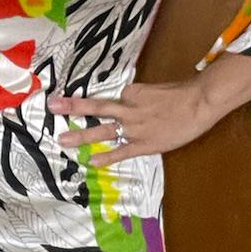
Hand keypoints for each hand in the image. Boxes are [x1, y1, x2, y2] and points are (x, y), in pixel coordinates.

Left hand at [46, 78, 218, 165]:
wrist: (198, 103)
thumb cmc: (182, 94)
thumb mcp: (158, 89)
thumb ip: (144, 97)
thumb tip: (132, 101)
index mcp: (132, 93)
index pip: (116, 98)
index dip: (113, 102)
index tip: (106, 103)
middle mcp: (128, 109)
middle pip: (97, 108)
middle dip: (72, 107)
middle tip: (52, 106)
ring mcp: (134, 127)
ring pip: (103, 130)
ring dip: (81, 135)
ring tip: (62, 139)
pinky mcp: (143, 143)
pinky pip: (121, 151)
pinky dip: (106, 157)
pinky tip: (92, 162)